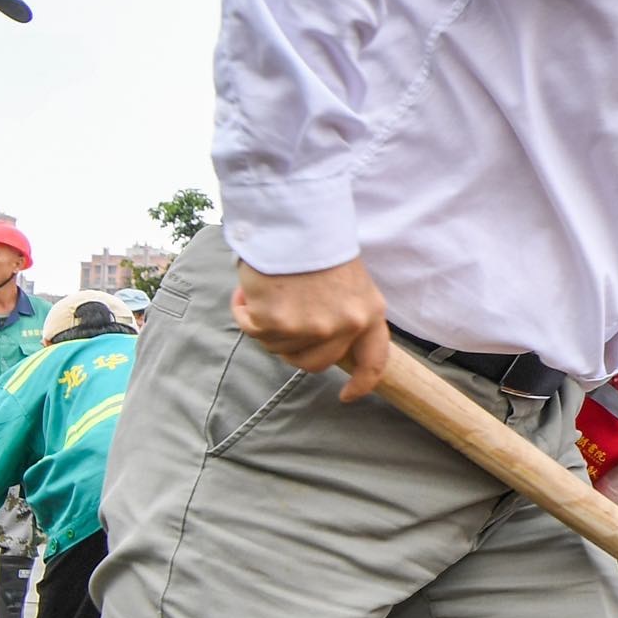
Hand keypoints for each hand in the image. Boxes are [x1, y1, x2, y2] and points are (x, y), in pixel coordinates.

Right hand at [233, 257, 391, 400]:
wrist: (295, 221)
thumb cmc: (318, 245)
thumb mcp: (349, 282)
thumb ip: (344, 313)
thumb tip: (326, 339)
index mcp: (369, 313)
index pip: (373, 361)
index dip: (362, 383)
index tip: (348, 395)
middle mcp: (344, 326)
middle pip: (313, 363)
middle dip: (292, 348)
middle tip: (279, 320)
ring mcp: (311, 328)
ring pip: (278, 347)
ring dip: (266, 324)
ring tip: (265, 290)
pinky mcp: (277, 323)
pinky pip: (252, 330)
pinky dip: (243, 311)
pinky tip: (248, 289)